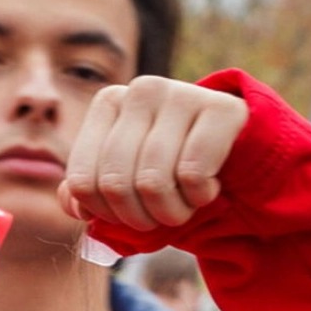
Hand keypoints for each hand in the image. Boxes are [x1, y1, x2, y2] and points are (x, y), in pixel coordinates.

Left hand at [59, 77, 247, 230]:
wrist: (240, 158)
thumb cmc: (174, 175)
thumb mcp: (127, 185)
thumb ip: (90, 194)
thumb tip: (71, 203)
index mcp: (108, 104)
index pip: (82, 181)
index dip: (104, 215)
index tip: (127, 217)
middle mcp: (140, 90)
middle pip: (114, 184)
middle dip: (138, 219)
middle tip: (161, 220)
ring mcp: (181, 93)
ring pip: (152, 182)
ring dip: (171, 213)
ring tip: (186, 207)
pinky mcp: (220, 109)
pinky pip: (192, 174)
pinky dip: (200, 197)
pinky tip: (210, 187)